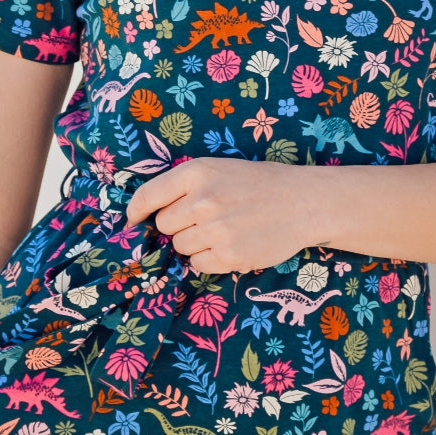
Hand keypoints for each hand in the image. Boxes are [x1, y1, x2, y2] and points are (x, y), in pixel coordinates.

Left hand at [125, 157, 321, 272]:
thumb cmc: (257, 184)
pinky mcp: (230, 256)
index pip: (147, 197)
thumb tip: (141, 215)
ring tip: (223, 230)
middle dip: (178, 225)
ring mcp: (216, 230)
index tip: (132, 220)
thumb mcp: (218, 169)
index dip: (135, 212)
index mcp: (197, 173)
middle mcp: (203, 200)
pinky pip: (199, 264)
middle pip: (163, 226)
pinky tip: (231, 244)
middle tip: (206, 218)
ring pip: (180, 247)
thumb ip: (182, 187)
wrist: (303, 202)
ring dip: (195, 243)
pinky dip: (210, 259)